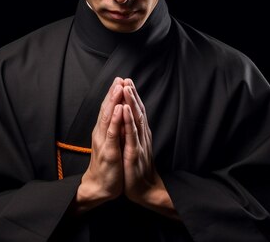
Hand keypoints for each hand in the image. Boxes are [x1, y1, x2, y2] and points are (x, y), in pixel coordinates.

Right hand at [75, 77, 124, 212]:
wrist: (100, 186)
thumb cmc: (107, 165)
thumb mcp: (112, 143)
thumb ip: (115, 129)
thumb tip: (121, 115)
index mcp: (103, 131)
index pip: (108, 109)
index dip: (113, 94)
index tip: (120, 80)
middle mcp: (101, 133)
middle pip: (107, 109)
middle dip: (113, 93)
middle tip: (119, 78)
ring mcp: (104, 142)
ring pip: (108, 117)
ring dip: (113, 101)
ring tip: (119, 87)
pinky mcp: (109, 152)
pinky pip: (112, 133)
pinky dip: (114, 120)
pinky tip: (118, 109)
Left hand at [120, 78, 178, 219]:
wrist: (145, 190)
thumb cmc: (138, 169)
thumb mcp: (136, 147)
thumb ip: (135, 133)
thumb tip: (131, 119)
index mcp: (140, 134)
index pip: (136, 111)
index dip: (133, 96)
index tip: (127, 81)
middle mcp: (142, 136)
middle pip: (137, 111)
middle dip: (132, 94)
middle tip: (127, 79)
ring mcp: (139, 144)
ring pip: (135, 119)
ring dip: (131, 103)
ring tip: (126, 88)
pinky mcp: (134, 154)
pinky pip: (131, 135)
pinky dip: (128, 121)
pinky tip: (125, 111)